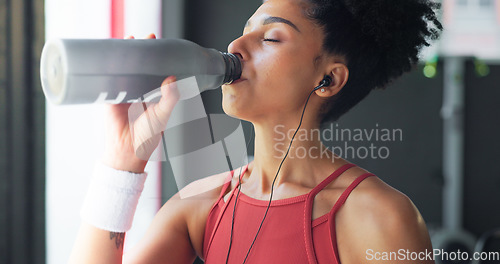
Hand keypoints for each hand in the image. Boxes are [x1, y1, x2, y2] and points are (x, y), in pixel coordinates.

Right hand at [101, 34, 179, 172]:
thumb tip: (172, 79)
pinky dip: (108, 67)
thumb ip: (169, 98)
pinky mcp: (109, 95)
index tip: (160, 46)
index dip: (158, 59)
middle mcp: (139, 90)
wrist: (126, 150)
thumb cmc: (146, 136)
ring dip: (124, 56)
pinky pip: (108, 78)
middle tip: (145, 39)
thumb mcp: (162, 115)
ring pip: (124, 69)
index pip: (156, 72)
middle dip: (141, 52)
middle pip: (140, 67)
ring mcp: (123, 91)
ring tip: (128, 41)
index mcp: (153, 94)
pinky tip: (110, 55)